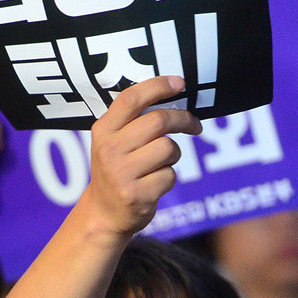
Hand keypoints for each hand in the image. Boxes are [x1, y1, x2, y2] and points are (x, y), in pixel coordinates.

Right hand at [86, 76, 201, 237]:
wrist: (103, 214)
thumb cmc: (117, 170)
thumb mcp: (112, 142)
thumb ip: (133, 120)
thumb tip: (173, 91)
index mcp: (103, 131)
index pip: (131, 99)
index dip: (158, 86)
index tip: (179, 83)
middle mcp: (109, 150)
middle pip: (158, 121)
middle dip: (183, 119)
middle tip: (194, 125)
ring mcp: (122, 174)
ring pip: (168, 148)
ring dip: (174, 154)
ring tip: (162, 163)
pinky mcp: (137, 195)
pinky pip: (170, 175)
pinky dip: (169, 178)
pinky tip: (154, 184)